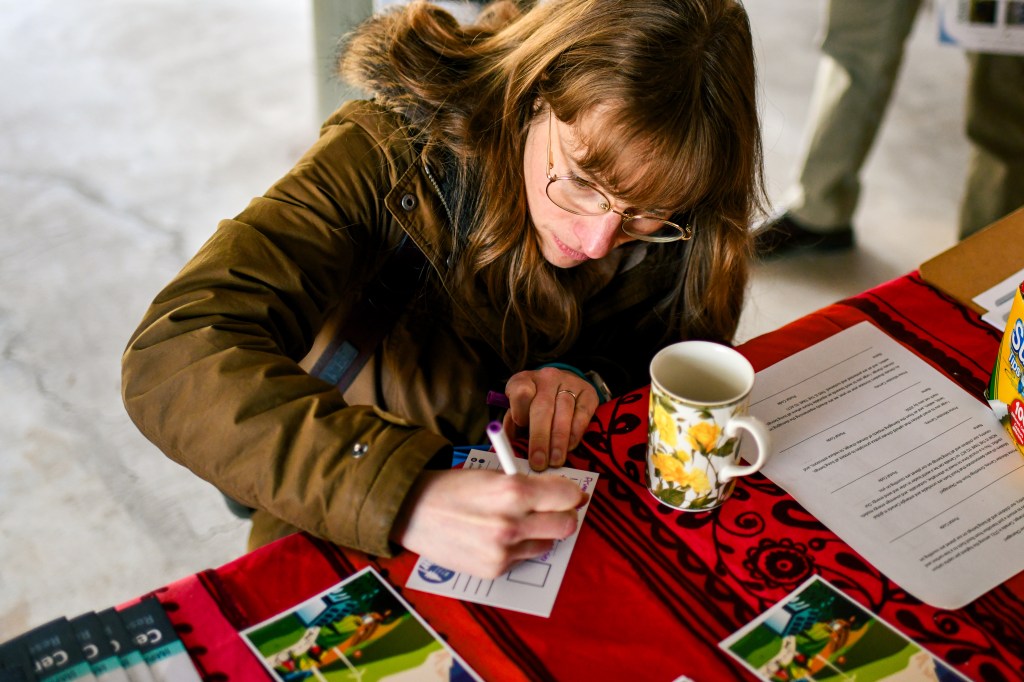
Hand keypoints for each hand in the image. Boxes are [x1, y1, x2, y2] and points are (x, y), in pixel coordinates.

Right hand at [391, 469, 586, 577]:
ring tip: (515, 523)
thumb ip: (528, 485)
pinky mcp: (494, 569)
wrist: (413, 511)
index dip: (573, 494)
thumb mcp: (493, 475)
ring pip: (547, 544)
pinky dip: (517, 548)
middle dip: (564, 516)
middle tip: (554, 511)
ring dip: (539, 534)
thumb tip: (564, 494)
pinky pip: (522, 559)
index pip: (568, 496)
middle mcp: (512, 523)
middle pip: (567, 525)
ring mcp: (503, 550)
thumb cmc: (454, 487)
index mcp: (513, 490)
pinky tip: (495, 537)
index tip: (572, 495)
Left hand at [502, 367, 596, 469]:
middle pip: (542, 407)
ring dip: (559, 440)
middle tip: (538, 462)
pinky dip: (576, 432)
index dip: (520, 410)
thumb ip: (512, 427)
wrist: (563, 387)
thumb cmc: (535, 406)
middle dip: (540, 438)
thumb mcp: (519, 410)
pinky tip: (570, 446)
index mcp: (523, 381)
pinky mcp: (588, 392)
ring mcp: (569, 382)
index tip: (520, 428)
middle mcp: (546, 378)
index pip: (520, 392)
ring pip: (564, 411)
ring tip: (555, 461)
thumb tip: (508, 447)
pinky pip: (582, 413)